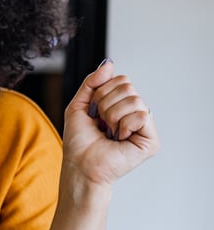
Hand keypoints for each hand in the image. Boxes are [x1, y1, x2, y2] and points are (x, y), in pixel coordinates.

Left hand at [62, 59, 159, 186]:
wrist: (80, 166)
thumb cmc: (78, 142)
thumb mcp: (78, 106)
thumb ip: (92, 83)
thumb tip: (109, 63)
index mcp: (121, 105)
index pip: (121, 80)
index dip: (101, 92)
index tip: (94, 112)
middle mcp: (135, 114)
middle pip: (128, 86)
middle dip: (106, 104)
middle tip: (101, 123)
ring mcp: (145, 127)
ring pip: (135, 100)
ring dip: (112, 116)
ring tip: (109, 132)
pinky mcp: (151, 140)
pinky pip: (142, 115)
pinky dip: (124, 125)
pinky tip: (119, 138)